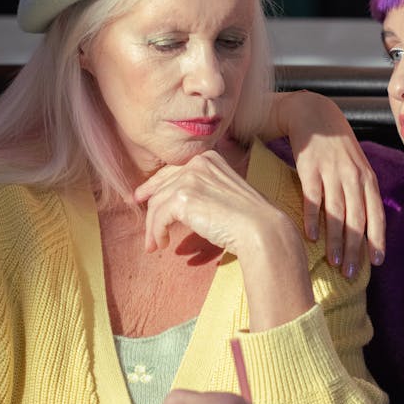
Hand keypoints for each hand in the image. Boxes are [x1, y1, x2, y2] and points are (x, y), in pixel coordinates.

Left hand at [133, 150, 279, 257]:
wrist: (260, 229)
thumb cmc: (250, 218)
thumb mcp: (225, 193)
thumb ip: (203, 190)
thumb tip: (177, 204)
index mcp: (209, 158)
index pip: (173, 171)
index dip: (155, 186)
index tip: (142, 197)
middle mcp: (197, 163)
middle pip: (161, 187)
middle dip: (150, 210)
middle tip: (145, 229)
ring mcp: (189, 178)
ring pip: (157, 204)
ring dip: (153, 228)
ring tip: (154, 245)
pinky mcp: (182, 198)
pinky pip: (158, 218)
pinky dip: (156, 233)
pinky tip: (162, 244)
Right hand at [268, 92, 385, 277]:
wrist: (314, 114)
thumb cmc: (337, 147)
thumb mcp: (356, 167)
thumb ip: (361, 193)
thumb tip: (365, 227)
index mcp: (367, 179)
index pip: (376, 214)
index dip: (377, 239)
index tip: (376, 263)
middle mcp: (353, 177)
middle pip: (357, 219)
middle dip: (355, 248)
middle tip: (350, 273)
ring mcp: (332, 172)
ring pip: (336, 213)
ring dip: (335, 240)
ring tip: (333, 263)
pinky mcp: (310, 168)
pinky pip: (313, 198)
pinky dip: (312, 218)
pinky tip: (310, 237)